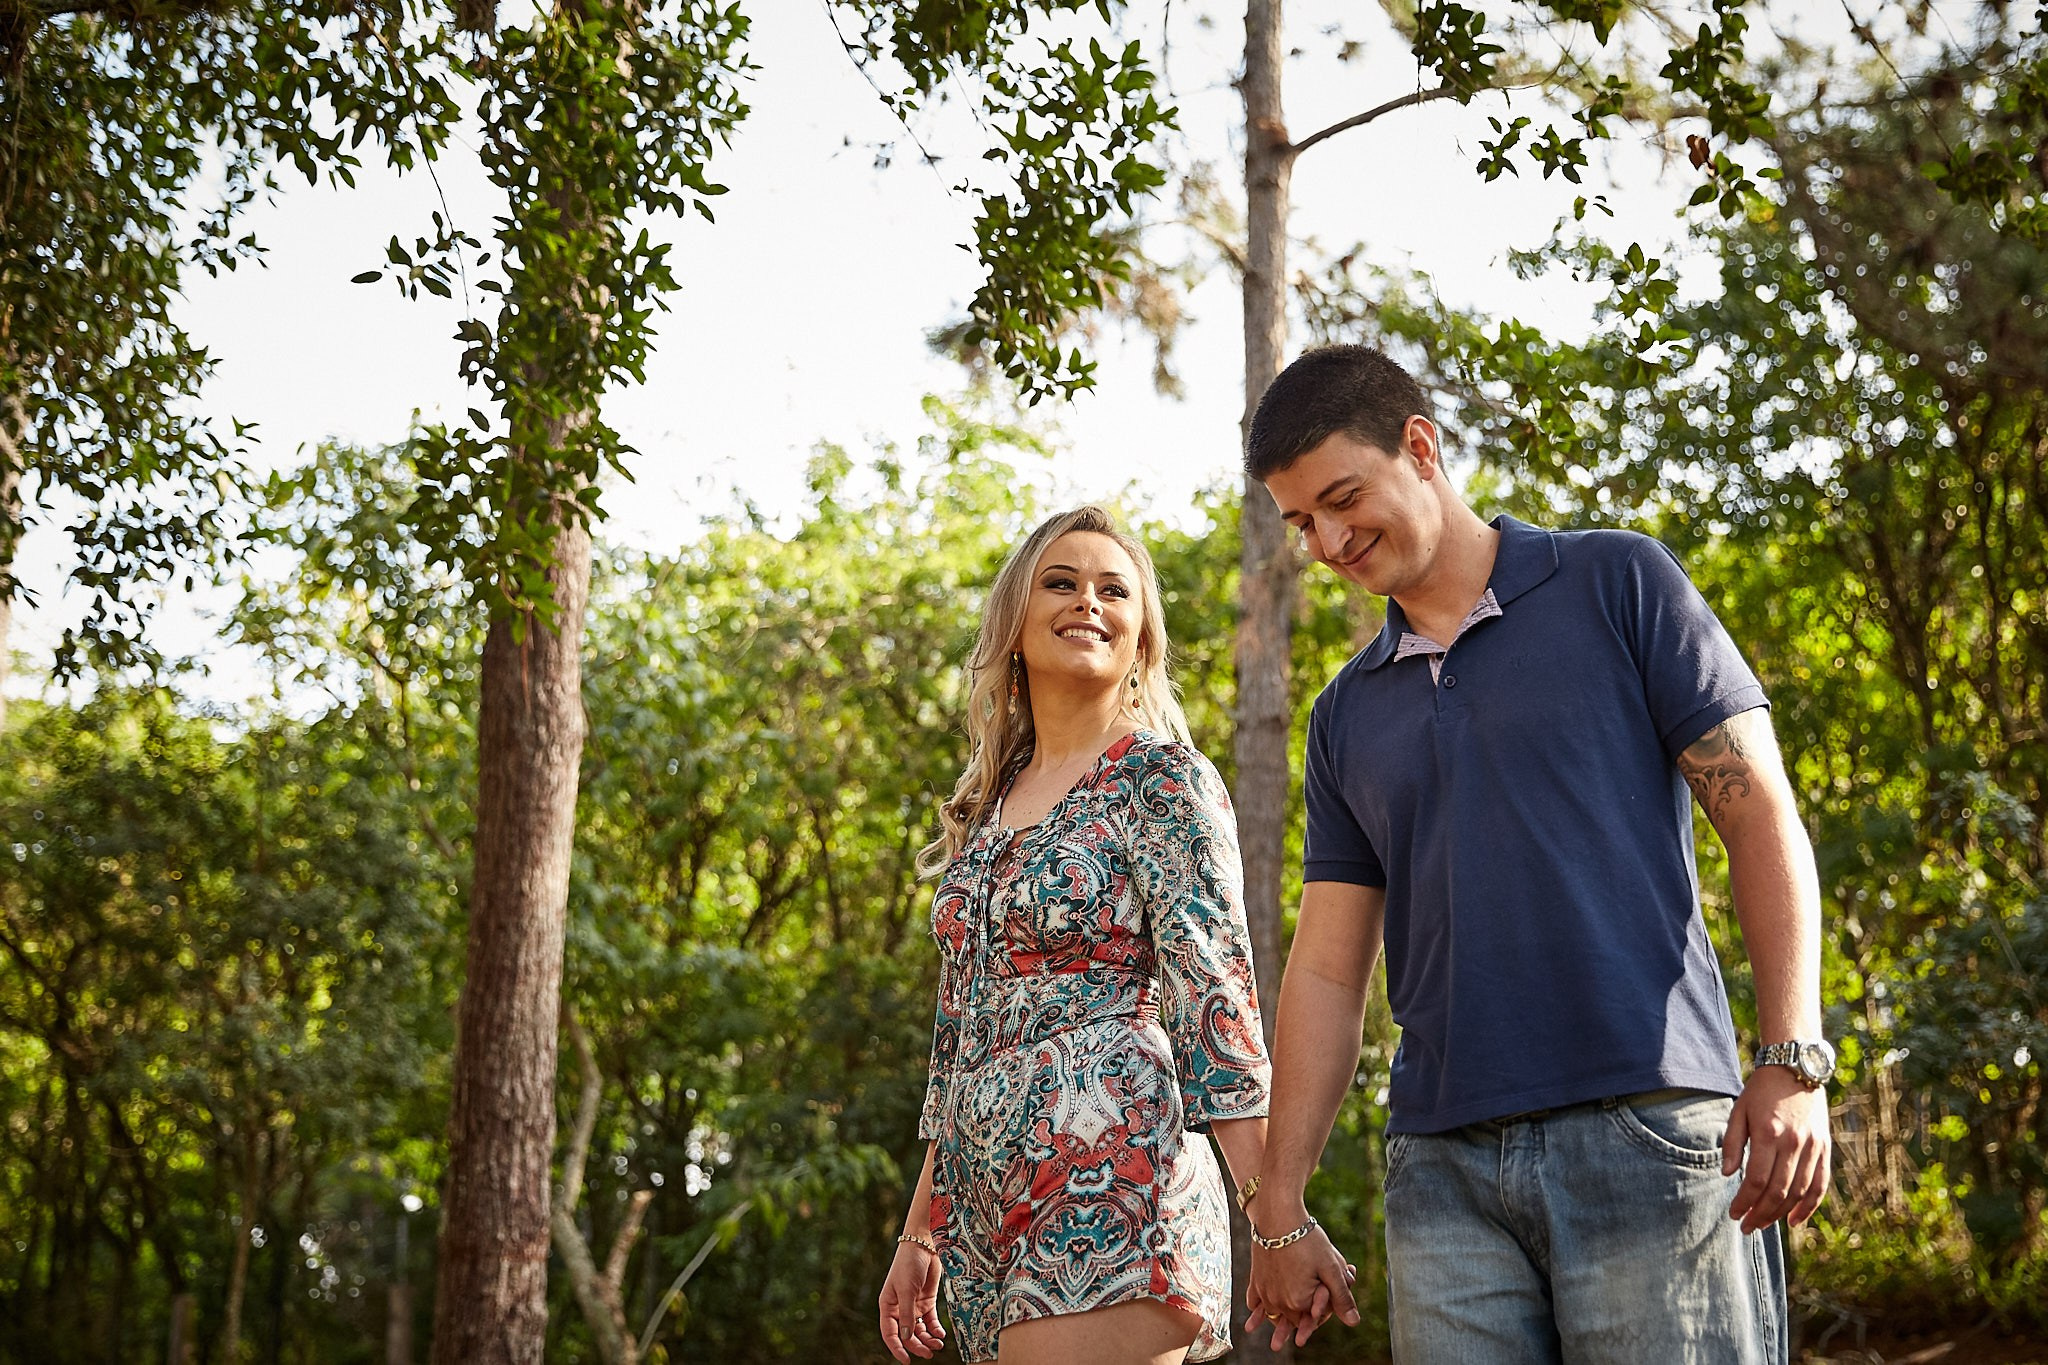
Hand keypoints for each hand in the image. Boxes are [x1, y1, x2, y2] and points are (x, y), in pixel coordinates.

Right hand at [877, 1239, 945, 1361]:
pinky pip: (930, 1321)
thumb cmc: (909, 1264)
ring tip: (938, 1345)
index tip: (906, 1361)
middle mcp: (899, 1308)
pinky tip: (940, 1334)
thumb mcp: (907, 1289)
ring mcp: (913, 1306)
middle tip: (930, 1354)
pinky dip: (935, 1329)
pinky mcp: (927, 1301)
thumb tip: (907, 1338)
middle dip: (917, 1346)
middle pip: (907, 1334)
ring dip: (928, 1339)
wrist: (924, 1245)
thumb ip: (908, 1314)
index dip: (897, 1348)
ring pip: (919, 1330)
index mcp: (888, 1306)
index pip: (890, 1333)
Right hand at [1246, 1211, 1358, 1349]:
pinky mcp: (1255, 1278)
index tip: (1324, 1302)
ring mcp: (1265, 1290)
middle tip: (1291, 1334)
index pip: (1313, 1319)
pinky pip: (1254, 1300)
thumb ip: (1342, 1297)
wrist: (1278, 1216)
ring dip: (1276, 1320)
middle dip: (1301, 1314)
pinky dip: (1256, 1307)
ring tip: (1273, 1341)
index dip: (1321, 1313)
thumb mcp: (1331, 1267)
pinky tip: (1253, 1313)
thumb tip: (1354, 1322)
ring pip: (1273, 1312)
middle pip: (1292, 1317)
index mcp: (1298, 1302)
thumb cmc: (1307, 1240)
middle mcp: (1278, 1301)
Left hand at [1724, 1067, 1831, 1232]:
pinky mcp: (1825, 1148)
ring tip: (1763, 1224)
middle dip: (1760, 1213)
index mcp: (1768, 1133)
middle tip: (1746, 1226)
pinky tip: (1795, 1220)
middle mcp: (1793, 1143)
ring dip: (1780, 1213)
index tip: (1734, 1213)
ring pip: (1799, 1192)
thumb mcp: (1739, 1111)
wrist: (1796, 1069)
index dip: (1744, 1202)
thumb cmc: (1761, 1091)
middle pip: (1777, 1191)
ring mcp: (1812, 1147)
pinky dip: (1809, 1206)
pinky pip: (1820, 1184)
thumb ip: (1732, 1143)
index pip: (1755, 1180)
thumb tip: (1728, 1174)